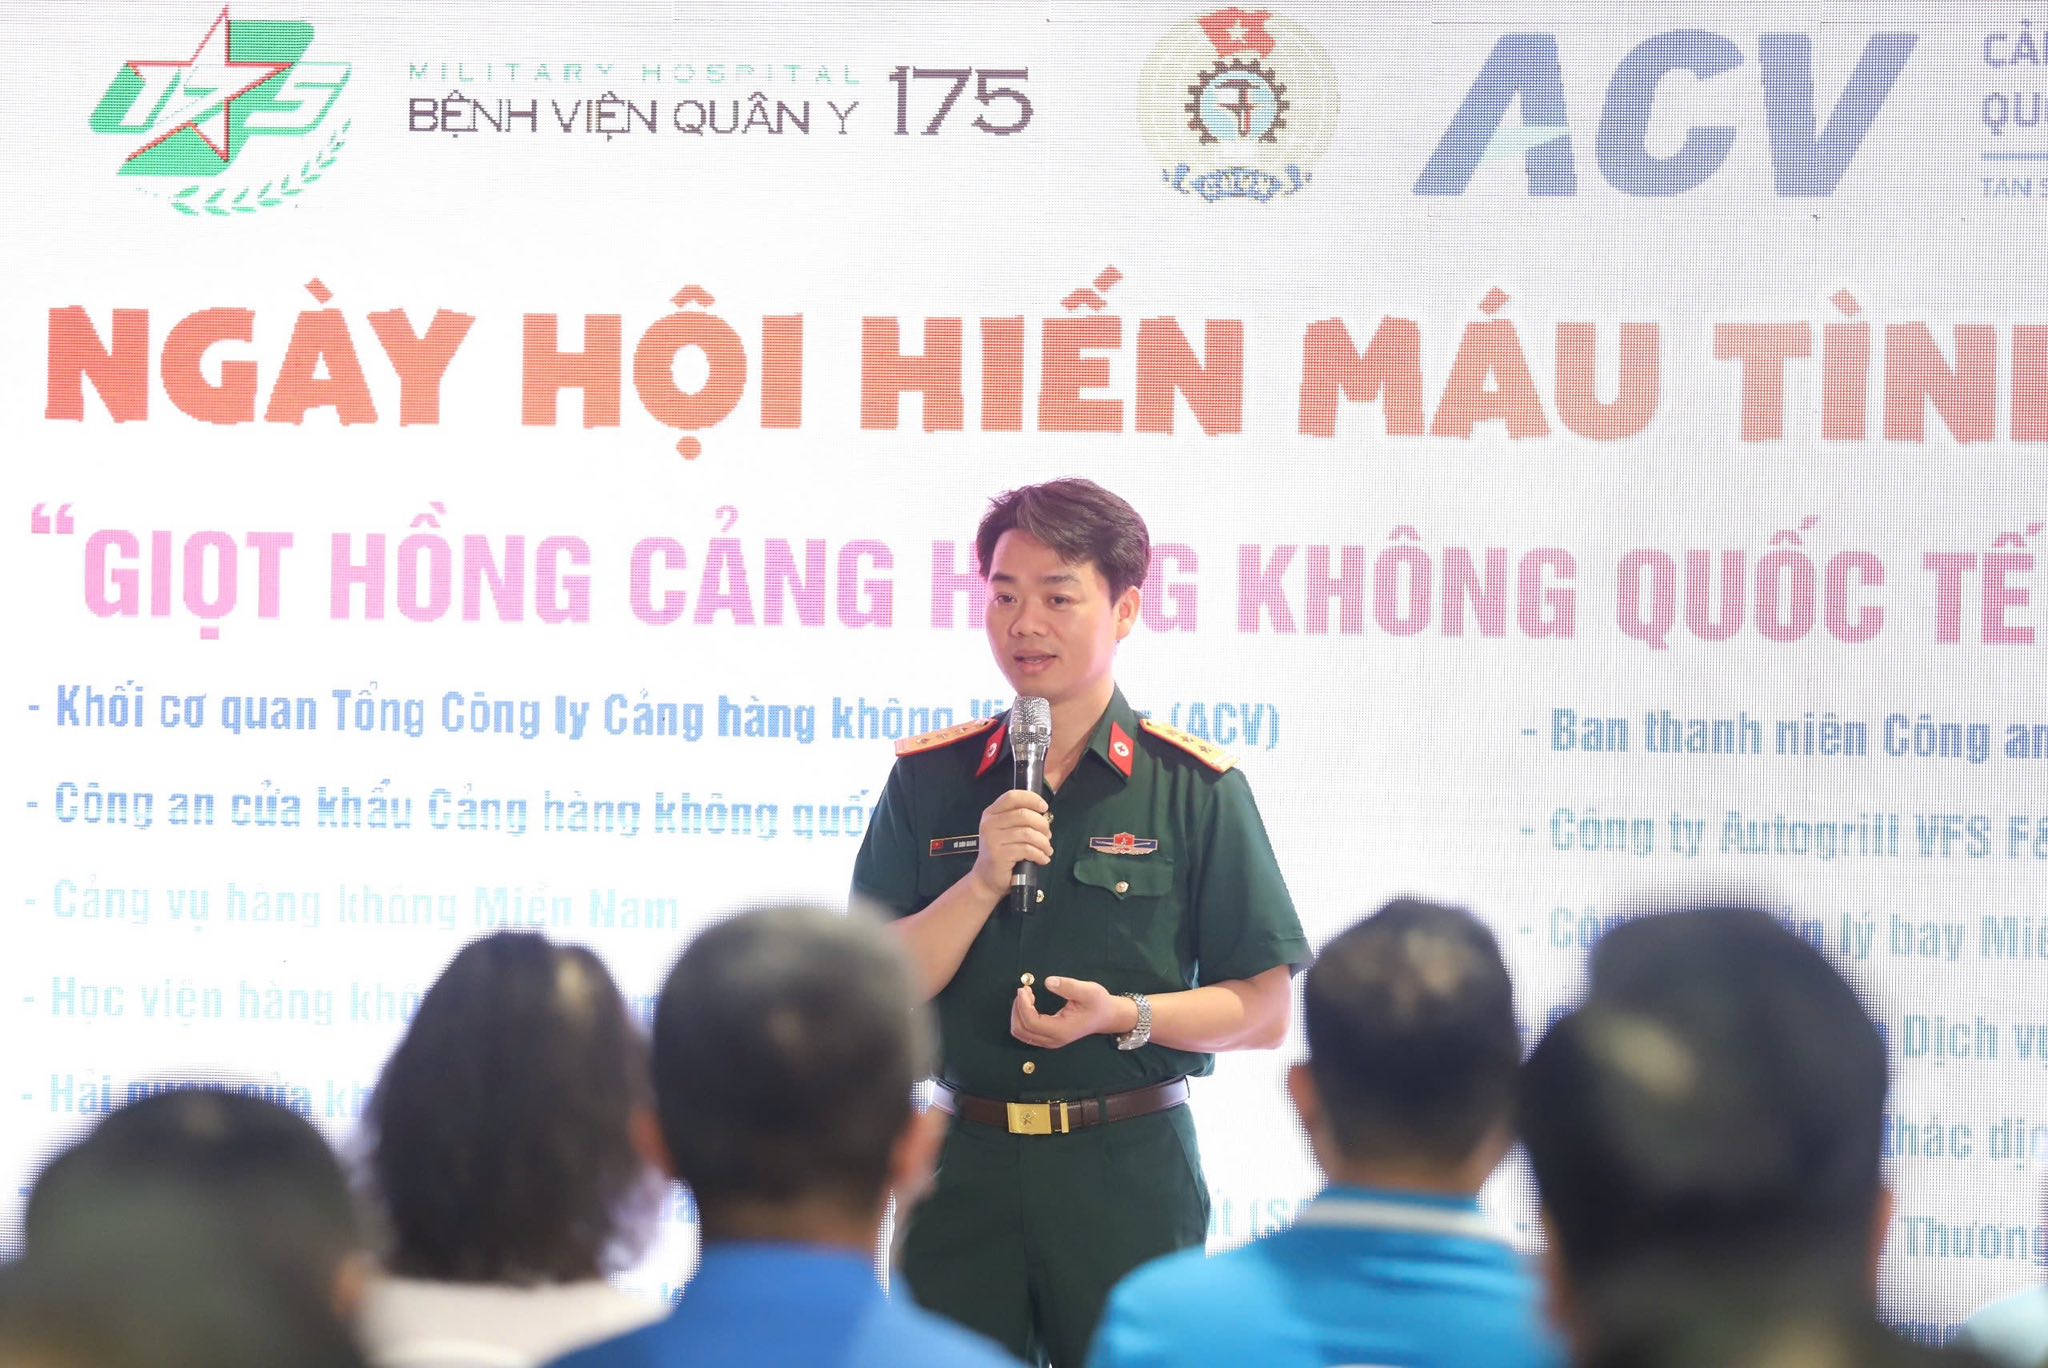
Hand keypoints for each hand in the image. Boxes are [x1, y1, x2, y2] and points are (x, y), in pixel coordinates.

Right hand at [969, 789, 1051, 903]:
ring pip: (1028, 833)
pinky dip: (1040, 854)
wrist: (986, 879)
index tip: (1044, 808)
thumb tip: (1045, 817)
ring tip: (1047, 850)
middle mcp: (989, 824)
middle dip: (1042, 824)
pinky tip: (1043, 859)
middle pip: (1023, 814)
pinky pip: (1027, 849)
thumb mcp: (1007, 831)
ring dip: (1043, 842)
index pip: (1012, 797)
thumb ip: (1020, 820)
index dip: (1031, 799)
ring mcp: (992, 839)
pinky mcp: (999, 855)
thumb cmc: (1001, 853)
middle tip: (1048, 835)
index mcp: (991, 813)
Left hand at [1010, 976, 1136, 1049]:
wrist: (1107, 1017)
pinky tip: (1029, 1003)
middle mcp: (1053, 1039)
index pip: (1031, 1022)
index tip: (1024, 988)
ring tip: (1026, 995)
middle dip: (1017, 1009)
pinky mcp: (1048, 1037)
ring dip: (1018, 1013)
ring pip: (1021, 1033)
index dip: (1023, 1005)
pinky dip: (1022, 1017)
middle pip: (1021, 1030)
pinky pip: (1026, 1032)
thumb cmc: (1099, 1003)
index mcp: (1061, 1030)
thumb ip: (1068, 986)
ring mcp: (1050, 1041)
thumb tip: (1048, 982)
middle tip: (1025, 990)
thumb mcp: (1089, 991)